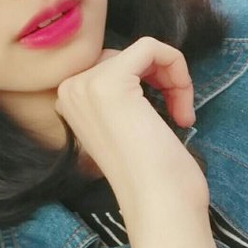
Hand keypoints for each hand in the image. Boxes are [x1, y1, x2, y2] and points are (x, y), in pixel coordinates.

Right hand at [54, 36, 207, 204]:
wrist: (156, 201)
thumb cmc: (147, 173)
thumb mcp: (118, 124)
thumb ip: (112, 96)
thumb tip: (137, 66)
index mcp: (66, 101)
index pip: (109, 66)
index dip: (144, 82)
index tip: (164, 113)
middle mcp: (68, 90)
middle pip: (122, 56)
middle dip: (158, 78)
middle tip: (176, 113)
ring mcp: (86, 85)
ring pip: (138, 51)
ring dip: (170, 77)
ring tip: (181, 112)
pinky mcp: (111, 81)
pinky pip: (150, 46)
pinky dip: (176, 66)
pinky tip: (182, 105)